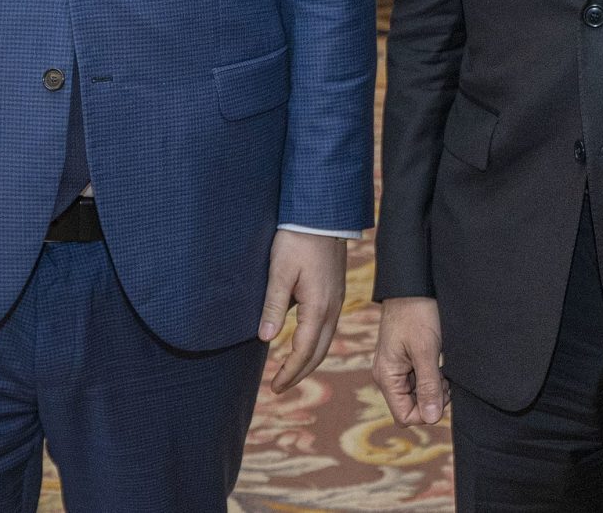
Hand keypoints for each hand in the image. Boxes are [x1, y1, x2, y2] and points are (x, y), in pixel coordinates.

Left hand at [260, 231, 345, 392]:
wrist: (322, 214)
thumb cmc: (297, 239)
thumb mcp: (280, 272)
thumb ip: (274, 306)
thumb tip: (265, 339)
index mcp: (318, 307)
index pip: (304, 352)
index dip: (289, 372)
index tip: (274, 387)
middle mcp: (332, 308)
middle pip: (318, 352)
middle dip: (299, 373)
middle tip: (279, 386)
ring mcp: (337, 301)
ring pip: (325, 341)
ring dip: (308, 360)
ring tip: (289, 371)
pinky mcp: (335, 293)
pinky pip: (327, 328)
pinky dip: (314, 344)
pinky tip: (301, 343)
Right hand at [372, 295, 447, 424]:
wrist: (412, 284)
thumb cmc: (416, 313)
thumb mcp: (425, 350)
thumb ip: (428, 385)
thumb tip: (432, 418)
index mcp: (387, 376)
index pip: (405, 416)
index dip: (427, 411)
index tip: (442, 390)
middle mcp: (388, 375)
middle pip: (411, 407)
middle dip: (432, 399)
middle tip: (446, 379)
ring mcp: (396, 367)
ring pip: (417, 394)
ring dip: (433, 387)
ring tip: (444, 369)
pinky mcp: (405, 359)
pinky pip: (418, 380)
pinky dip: (432, 377)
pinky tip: (440, 364)